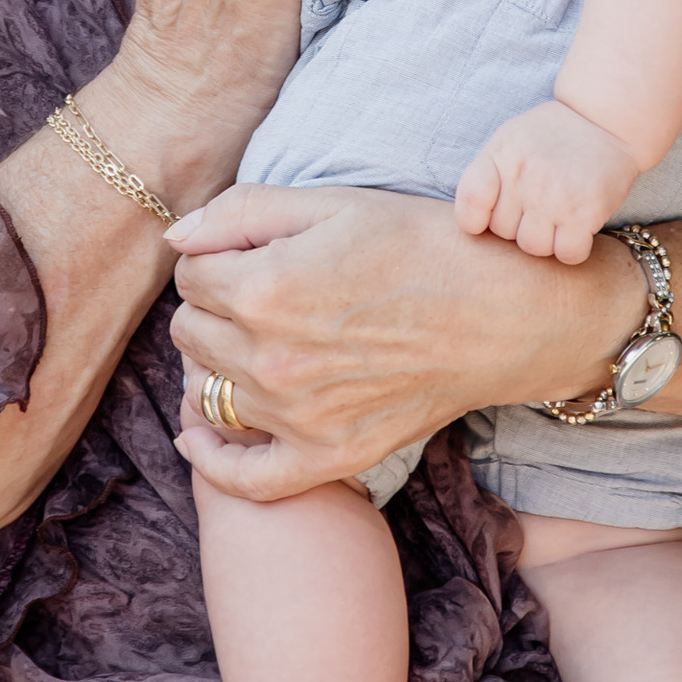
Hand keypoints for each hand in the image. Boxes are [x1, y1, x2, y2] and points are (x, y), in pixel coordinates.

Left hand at [167, 186, 644, 498]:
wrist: (505, 312)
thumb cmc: (421, 246)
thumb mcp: (333, 204)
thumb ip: (241, 212)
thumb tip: (175, 239)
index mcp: (265, 290)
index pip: (189, 275)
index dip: (215, 257)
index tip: (251, 253)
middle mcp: (272, 361)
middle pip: (189, 333)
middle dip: (213, 307)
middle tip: (263, 291)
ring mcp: (299, 418)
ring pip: (206, 391)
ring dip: (220, 364)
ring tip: (263, 341)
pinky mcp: (329, 456)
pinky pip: (245, 477)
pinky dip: (213, 459)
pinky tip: (201, 435)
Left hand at [454, 98, 635, 263]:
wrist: (606, 120)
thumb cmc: (552, 135)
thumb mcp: (510, 139)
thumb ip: (487, 174)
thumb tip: (474, 223)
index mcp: (501, 156)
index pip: (470, 205)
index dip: (477, 220)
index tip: (493, 214)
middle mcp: (524, 177)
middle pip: (502, 232)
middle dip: (518, 225)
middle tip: (540, 203)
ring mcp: (554, 196)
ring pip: (533, 247)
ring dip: (546, 239)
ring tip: (558, 214)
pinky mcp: (584, 212)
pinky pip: (567, 254)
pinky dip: (572, 248)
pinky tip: (577, 228)